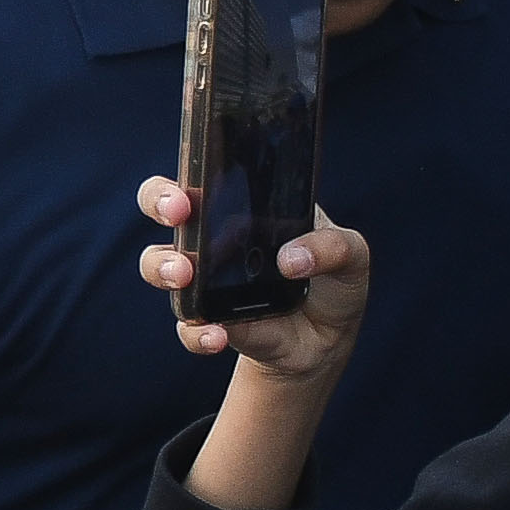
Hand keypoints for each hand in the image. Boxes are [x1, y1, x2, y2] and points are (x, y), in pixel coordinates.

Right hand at [134, 175, 368, 374]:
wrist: (328, 339)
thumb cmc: (333, 281)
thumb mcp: (351, 254)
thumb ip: (332, 246)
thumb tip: (290, 260)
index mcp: (245, 207)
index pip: (203, 174)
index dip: (187, 171)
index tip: (190, 187)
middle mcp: (213, 237)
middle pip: (162, 205)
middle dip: (159, 202)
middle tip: (179, 214)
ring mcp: (204, 279)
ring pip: (158, 264)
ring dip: (164, 267)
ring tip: (184, 276)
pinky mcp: (208, 320)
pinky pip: (188, 324)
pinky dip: (199, 332)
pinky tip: (219, 334)